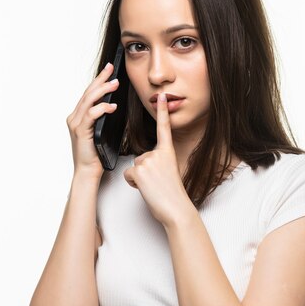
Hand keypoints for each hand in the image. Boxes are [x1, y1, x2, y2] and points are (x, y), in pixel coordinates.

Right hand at [66, 62, 119, 179]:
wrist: (88, 172)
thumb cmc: (96, 154)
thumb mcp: (102, 131)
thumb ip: (104, 118)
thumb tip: (115, 104)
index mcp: (78, 117)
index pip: (88, 94)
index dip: (98, 80)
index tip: (109, 70)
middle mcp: (74, 118)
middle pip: (88, 92)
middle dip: (101, 79)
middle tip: (111, 69)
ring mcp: (76, 124)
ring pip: (89, 100)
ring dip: (103, 90)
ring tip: (115, 84)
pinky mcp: (81, 132)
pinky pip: (91, 115)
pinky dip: (102, 108)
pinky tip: (112, 107)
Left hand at [123, 92, 194, 226]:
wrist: (176, 208)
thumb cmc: (172, 194)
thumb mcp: (168, 172)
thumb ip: (157, 163)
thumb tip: (144, 165)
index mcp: (167, 152)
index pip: (164, 128)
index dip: (162, 111)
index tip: (161, 96)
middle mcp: (158, 153)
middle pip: (140, 158)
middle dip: (144, 172)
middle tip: (158, 183)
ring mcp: (148, 161)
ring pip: (134, 168)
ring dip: (140, 180)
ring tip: (153, 187)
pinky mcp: (139, 171)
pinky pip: (129, 175)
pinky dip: (134, 185)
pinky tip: (147, 189)